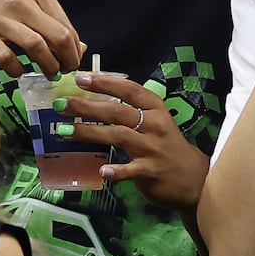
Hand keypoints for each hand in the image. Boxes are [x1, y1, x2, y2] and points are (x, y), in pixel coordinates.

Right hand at [0, 0, 84, 76]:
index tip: (73, 59)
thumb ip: (47, 15)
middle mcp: (21, 5)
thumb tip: (76, 45)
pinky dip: (18, 70)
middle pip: (58, 37)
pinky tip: (18, 70)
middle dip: (68, 59)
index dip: (74, 48)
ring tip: (49, 73)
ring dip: (48, 66)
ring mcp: (1, 21)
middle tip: (66, 70)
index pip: (66, 26)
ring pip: (38, 48)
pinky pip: (9, 60)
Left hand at [54, 73, 209, 211]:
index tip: (80, 77)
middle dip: (86, 106)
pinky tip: (101, 171)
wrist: (194, 178)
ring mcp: (153, 148)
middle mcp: (154, 125)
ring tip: (64, 132)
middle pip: (117, 111)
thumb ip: (131, 112)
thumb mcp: (155, 123)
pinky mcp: (151, 171)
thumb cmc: (167, 146)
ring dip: (90, 132)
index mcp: (155, 109)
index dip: (105, 83)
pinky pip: (130, 170)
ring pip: (118, 136)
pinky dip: (116, 171)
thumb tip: (95, 99)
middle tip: (61, 104)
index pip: (129, 90)